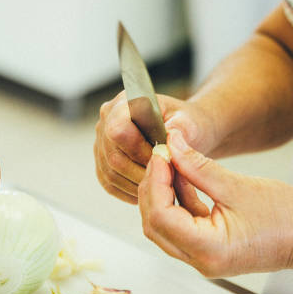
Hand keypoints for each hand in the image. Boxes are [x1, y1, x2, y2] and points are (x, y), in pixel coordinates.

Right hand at [93, 91, 214, 212]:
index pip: (118, 129)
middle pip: (114, 156)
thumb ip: (179, 129)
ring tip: (161, 184)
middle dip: (142, 171)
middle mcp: (107, 120)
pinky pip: (110, 184)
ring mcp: (101, 142)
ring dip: (138, 184)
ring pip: (111, 173)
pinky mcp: (103, 163)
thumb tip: (168, 140)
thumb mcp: (190, 122)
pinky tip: (150, 188)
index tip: (162, 158)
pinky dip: (131, 191)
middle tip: (166, 176)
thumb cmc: (186, 124)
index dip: (139, 150)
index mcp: (125, 102)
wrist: (185, 132)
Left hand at [138, 129, 292, 276]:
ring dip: (163, 194)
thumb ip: (199, 166)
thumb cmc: (288, 217)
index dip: (155, 182)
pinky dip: (177, 201)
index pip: (160, 217)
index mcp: (208, 249)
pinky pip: (180, 226)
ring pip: (164, 226)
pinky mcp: (208, 249)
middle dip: (153, 187)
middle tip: (162, 155)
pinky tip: (183, 177)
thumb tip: (172, 144)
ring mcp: (203, 258)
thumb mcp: (238, 186)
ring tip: (172, 162)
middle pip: (155, 225)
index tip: (161, 154)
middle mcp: (200, 261)